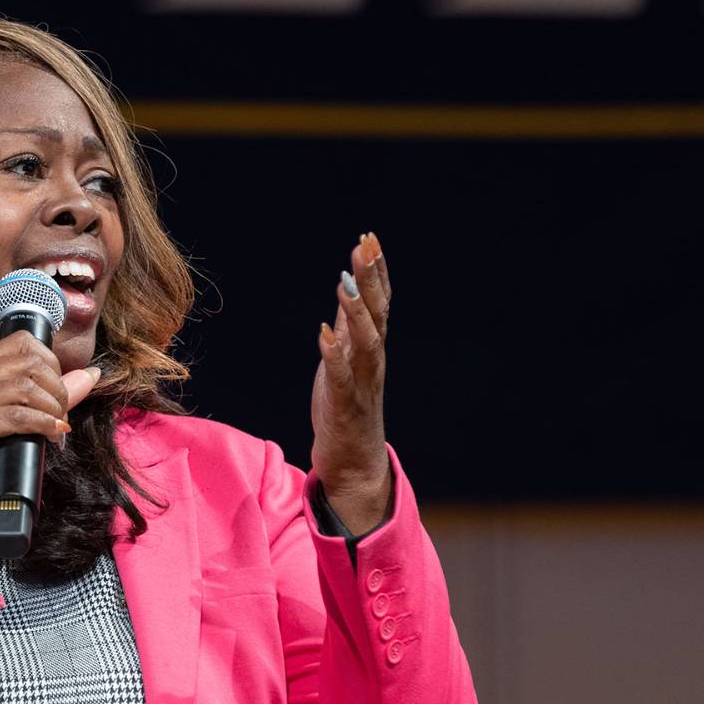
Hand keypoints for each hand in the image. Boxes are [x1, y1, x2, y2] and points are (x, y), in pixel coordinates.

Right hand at [0, 332, 100, 551]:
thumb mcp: (12, 422)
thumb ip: (47, 395)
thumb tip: (91, 375)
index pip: (20, 342)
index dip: (51, 362)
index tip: (57, 391)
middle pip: (28, 361)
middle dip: (57, 387)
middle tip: (61, 415)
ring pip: (26, 386)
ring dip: (52, 408)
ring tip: (56, 429)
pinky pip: (19, 415)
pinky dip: (43, 424)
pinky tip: (51, 436)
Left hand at [311, 230, 393, 533]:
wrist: (354, 464)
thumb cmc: (347, 410)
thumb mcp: (345, 360)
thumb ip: (349, 327)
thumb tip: (349, 288)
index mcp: (370, 350)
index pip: (378, 303)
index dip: (375, 272)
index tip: (369, 239)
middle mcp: (372, 363)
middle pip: (377, 314)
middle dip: (372, 280)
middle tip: (367, 246)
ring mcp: (361, 385)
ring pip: (366, 343)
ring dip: (358, 312)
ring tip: (347, 283)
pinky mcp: (345, 407)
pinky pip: (341, 379)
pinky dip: (335, 356)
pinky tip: (324, 335)